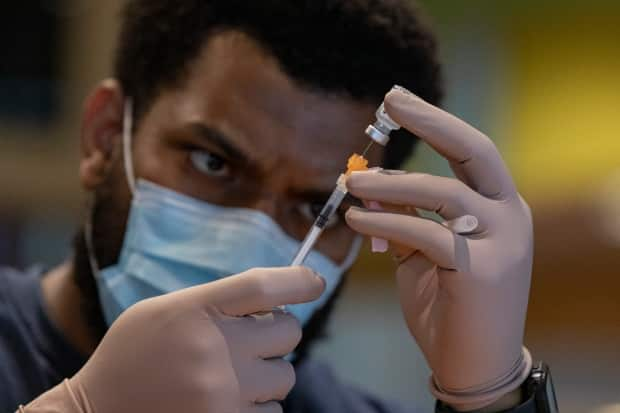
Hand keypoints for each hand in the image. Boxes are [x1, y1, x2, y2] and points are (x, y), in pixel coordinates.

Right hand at [21, 267, 324, 412]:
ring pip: (285, 375)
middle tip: (256, 338)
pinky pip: (274, 412)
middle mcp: (213, 350)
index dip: (298, 281)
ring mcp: (221, 393)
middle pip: (288, 331)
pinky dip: (259, 405)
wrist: (96, 411)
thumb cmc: (134, 353)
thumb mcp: (165, 311)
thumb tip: (275, 303)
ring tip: (235, 375)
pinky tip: (230, 400)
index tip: (315, 282)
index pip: (263, 286)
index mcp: (195, 310)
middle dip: (278, 332)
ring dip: (269, 373)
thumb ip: (216, 302)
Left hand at [345, 88, 532, 410]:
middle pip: (474, 151)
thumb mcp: (421, 253)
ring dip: (389, 183)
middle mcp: (509, 215)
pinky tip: (357, 218)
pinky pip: (425, 233)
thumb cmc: (447, 303)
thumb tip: (366, 186)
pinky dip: (387, 222)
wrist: (473, 364)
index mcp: (499, 206)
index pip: (471, 151)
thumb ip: (403, 218)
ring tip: (350, 182)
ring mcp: (502, 242)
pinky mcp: (483, 271)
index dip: (436, 121)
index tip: (399, 100)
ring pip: (441, 192)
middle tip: (390, 100)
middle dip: (431, 121)